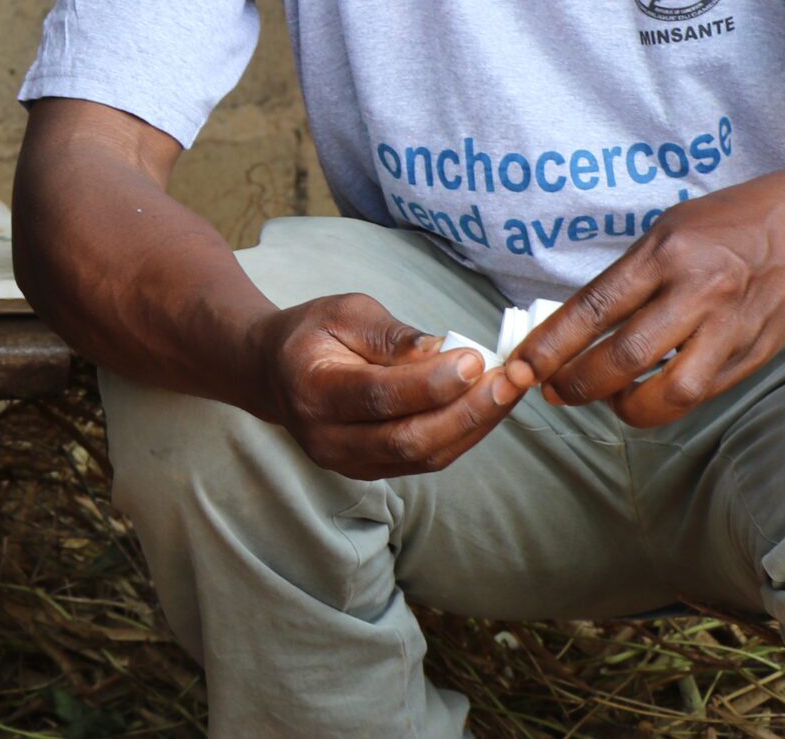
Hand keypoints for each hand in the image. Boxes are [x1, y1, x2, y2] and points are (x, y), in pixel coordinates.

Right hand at [250, 292, 523, 479]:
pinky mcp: (370, 471)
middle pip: (407, 439)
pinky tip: (489, 407)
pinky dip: (462, 435)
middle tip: (509, 380)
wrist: (274, 374)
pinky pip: (425, 461)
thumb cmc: (312, 334)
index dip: (431, 384)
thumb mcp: (344, 313)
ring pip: (423, 457)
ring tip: (511, 392)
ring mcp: (348, 463)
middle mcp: (327, 438)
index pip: (379, 396)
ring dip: (474, 427)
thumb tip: (444, 352)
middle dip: (466, 412)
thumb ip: (392, 336)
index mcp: (313, 390)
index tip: (477, 359)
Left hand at [507, 173, 784, 428]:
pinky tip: (647, 393)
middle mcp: (699, 291)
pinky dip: (664, 403)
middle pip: (626, 357)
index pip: (595, 308)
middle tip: (556, 391)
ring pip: (668, 393)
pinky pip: (699, 396)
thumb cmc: (719, 229)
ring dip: (624, 406)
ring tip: (606, 396)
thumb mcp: (664, 234)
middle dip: (579, 384)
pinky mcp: (752, 356)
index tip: (523, 367)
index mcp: (666, 253)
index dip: (552, 345)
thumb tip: (570, 330)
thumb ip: (625, 281)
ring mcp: (730, 329)